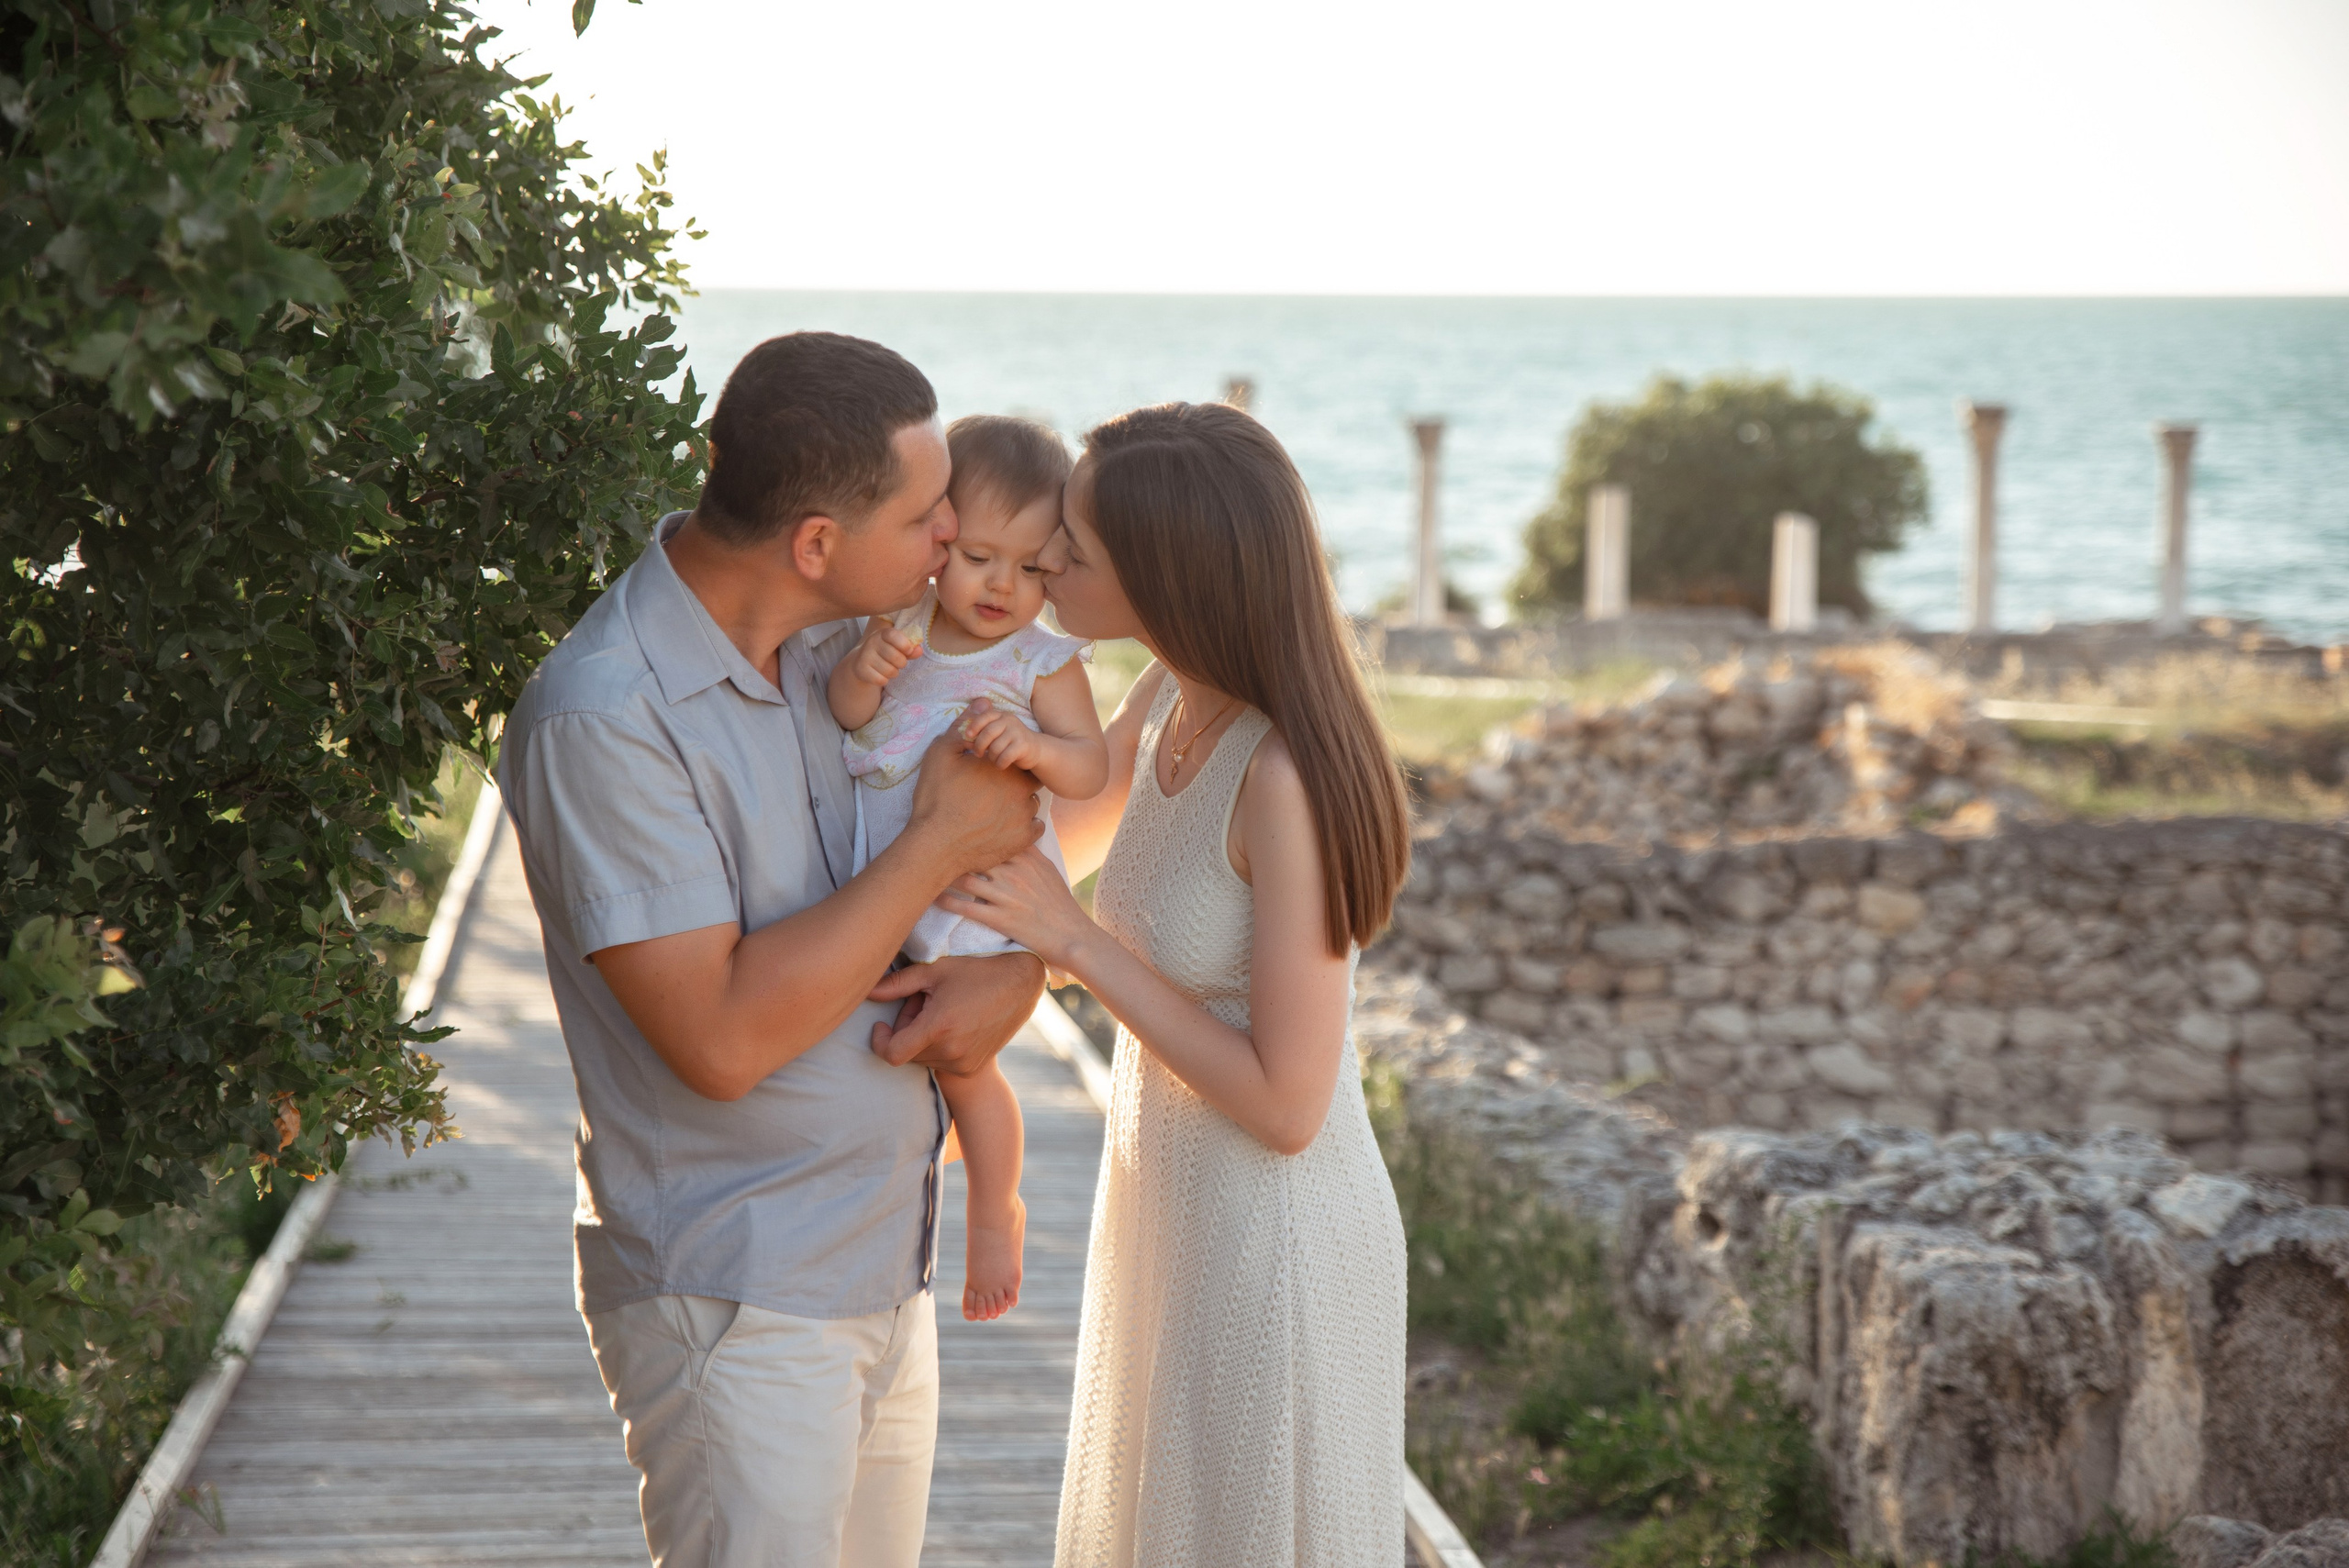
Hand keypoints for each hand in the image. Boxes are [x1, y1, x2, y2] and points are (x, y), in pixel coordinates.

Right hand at [850, 619, 920, 688]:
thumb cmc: (885, 651)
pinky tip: (880, 674)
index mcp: (882, 633)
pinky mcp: (860, 669)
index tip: (908, 650)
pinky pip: (881, 680)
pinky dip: (884, 680)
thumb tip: (919, 650)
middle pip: (896, 658)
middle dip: (902, 663)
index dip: (905, 644)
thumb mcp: (898, 646)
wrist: (861, 660)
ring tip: (888, 668)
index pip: (893, 635)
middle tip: (897, 662)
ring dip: (893, 673)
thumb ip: (910, 648)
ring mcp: (865, 656)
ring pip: (890, 671)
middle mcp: (871, 642)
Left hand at [869, 951, 1045, 1070]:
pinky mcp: (973, 1066)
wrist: (1020, 984)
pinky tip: (955, 1023)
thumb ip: (897, 984)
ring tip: (940, 1010)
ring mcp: (964, 1062)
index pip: (892, 1053)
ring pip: (924, 1058)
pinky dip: (940, 1046)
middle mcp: (951, 1050)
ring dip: (923, 1039)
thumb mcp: (934, 971)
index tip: (880, 1025)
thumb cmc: (975, 971)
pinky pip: (942, 1062)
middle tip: (921, 1003)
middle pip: (908, 1053)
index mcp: (938, 1027)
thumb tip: (866, 991)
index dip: (879, 1041)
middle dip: (906, 1030)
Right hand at [906, 728, 1042, 874]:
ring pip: (1032, 804)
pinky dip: (1024, 827)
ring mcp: (1025, 816)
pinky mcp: (1023, 840)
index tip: (993, 771)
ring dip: (1020, 804)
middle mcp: (1022, 789)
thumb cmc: (937, 797)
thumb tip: (983, 701)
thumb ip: (965, 726)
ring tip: (996, 811)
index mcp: (1005, 767)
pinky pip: (1035, 828)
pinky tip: (1005, 827)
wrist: (936, 845)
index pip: (1020, 757)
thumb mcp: (942, 754)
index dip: (1007, 763)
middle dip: (1016, 783)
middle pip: (1030, 780)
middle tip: (994, 792)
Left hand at [937, 848, 1094, 971]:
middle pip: (974, 854)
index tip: (952, 830)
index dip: (969, 833)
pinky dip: (946, 901)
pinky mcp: (999, 918)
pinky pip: (965, 907)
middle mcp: (1015, 872)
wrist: (1071, 936)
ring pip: (965, 878)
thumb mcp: (1049, 870)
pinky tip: (933, 898)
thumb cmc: (1060, 904)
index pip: (992, 838)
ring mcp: (1006, 895)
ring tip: (927, 872)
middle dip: (951, 850)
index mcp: (1027, 858)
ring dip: (944, 875)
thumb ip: (1029, 852)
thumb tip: (1013, 838)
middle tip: (931, 847)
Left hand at [960, 698, 1041, 771]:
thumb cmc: (1009, 742)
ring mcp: (1018, 732)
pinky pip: (1005, 757)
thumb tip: (964, 737)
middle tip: (978, 754)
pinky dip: (1000, 764)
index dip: (974, 725)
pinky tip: (1001, 764)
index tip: (967, 736)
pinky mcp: (1023, 745)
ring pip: (995, 747)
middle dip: (979, 745)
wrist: (1036, 749)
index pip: (985, 716)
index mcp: (1001, 715)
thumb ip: (981, 733)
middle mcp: (1010, 721)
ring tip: (994, 759)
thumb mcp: (996, 734)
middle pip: (988, 733)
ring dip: (992, 757)